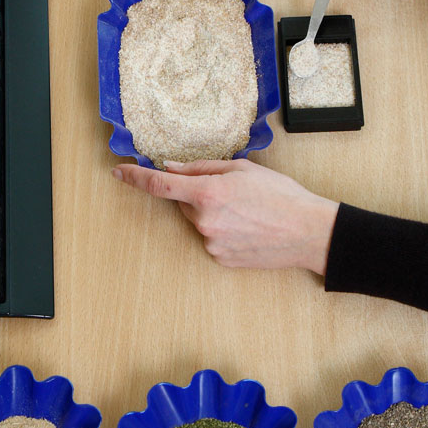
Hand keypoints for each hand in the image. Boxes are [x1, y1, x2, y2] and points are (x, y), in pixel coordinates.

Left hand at [112, 159, 339, 274]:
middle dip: (199, 195)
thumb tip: (171, 168)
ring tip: (248, 213)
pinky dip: (223, 231)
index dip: (135, 178)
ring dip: (213, 214)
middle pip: (185, 203)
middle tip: (233, 193)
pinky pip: (211, 239)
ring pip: (199, 222)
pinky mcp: (219, 259)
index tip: (118, 172)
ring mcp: (211, 243)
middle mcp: (204, 221)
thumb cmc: (281, 196)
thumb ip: (202, 168)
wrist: (308, 232)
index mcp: (208, 193)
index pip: (159, 185)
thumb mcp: (242, 170)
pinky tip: (248, 228)